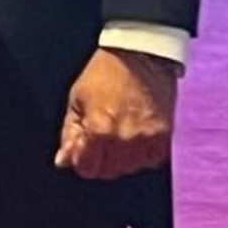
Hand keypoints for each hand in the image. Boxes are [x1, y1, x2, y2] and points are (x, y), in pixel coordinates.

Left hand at [55, 47, 177, 180]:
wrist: (142, 55)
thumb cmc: (106, 73)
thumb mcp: (78, 98)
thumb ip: (69, 133)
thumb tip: (63, 161)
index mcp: (99, 130)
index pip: (86, 169)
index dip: (81, 159)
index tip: (84, 146)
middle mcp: (124, 140)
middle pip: (108, 172)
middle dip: (100, 158)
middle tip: (101, 135)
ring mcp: (147, 141)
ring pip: (129, 169)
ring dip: (121, 157)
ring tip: (120, 131)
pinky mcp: (164, 139)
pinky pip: (149, 161)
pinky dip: (141, 153)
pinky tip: (136, 133)